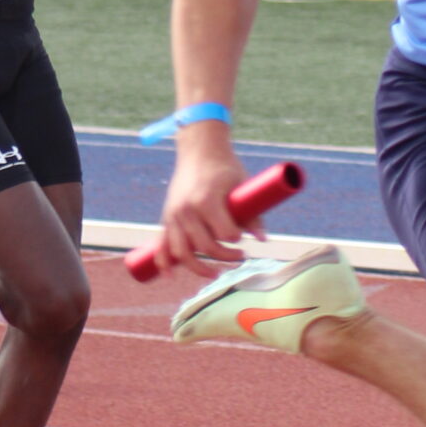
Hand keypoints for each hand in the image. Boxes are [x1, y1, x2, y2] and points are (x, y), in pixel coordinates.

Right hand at [155, 133, 256, 277]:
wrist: (199, 150)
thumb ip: (253, 215)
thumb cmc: (224, 167)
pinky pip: (162, 245)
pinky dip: (164, 263)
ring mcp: (174, 215)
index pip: (224, 234)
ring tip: (215, 273)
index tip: (244, 239)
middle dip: (225, 256)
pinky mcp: (167, 217)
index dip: (237, 240)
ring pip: (182, 252)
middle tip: (241, 256)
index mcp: (206, 200)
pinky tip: (171, 276)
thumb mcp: (241, 186)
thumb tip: (263, 241)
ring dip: (198, 268)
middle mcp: (187, 210)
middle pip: (205, 246)